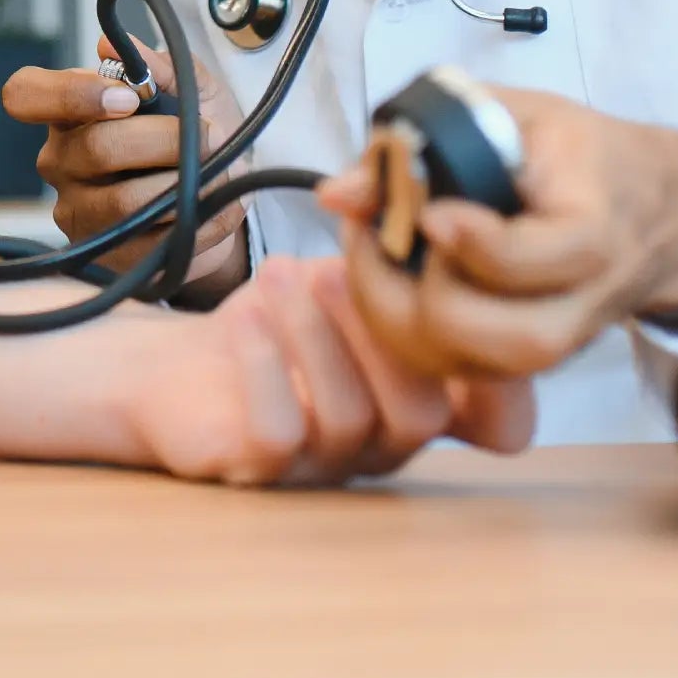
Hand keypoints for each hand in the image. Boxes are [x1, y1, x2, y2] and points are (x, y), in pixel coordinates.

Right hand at [2, 37, 250, 303]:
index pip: (25, 94)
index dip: (70, 92)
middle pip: (95, 148)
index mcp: (69, 113)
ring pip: (124, 201)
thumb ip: (161, 65)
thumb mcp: (192, 90)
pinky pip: (151, 240)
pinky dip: (198, 220)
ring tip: (217, 173)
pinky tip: (218, 206)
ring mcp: (78, 213)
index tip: (129, 97)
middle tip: (211, 134)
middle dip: (164, 139)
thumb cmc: (197, 135)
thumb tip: (114, 45)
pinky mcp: (108, 256)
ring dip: (183, 184)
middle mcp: (60, 163)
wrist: (223, 198)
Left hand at [113, 257, 532, 484]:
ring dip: (312, 330)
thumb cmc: (270, 322)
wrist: (173, 367)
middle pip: (421, 415)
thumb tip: (412, 206)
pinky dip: (264, 365)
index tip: (467, 292)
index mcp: (419, 400)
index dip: (504, 378)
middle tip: (338, 266)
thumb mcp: (337, 279)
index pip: (498, 423)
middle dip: (380, 329)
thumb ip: (388, 264)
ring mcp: (321, 467)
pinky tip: (246, 316)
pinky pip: (277, 435)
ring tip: (279, 272)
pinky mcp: (255, 471)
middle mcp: (381, 445)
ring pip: (346, 417)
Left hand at [315, 87, 677, 380]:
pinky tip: (389, 278)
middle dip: (421, 293)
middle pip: (503, 342)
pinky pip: (458, 371)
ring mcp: (558, 345)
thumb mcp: (518, 115)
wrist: (659, 211)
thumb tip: (339, 193)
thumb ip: (431, 138)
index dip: (469, 242)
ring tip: (373, 254)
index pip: (532, 261)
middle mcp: (583, 306)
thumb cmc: (581, 155)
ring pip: (474, 369)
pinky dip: (407, 332)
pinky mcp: (529, 363)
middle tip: (379, 233)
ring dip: (402, 319)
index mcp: (594, 233)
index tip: (428, 210)